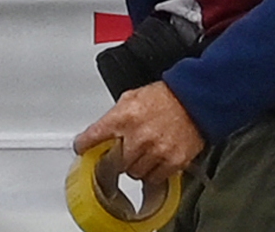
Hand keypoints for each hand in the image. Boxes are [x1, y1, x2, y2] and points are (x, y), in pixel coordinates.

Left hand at [73, 82, 204, 182]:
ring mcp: (155, 151)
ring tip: (143, 153)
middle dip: (117, 158)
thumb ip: (115, 116)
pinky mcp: (172, 161)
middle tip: (123, 152)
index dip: (83, 145)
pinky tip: (156, 160)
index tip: (81, 148)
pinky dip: (153, 173)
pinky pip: (155, 178)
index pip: (93, 137)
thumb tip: (102, 131)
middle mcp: (138, 136)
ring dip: (135, 166)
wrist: (194, 98)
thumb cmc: (165, 96)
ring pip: (134, 173)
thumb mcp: (132, 97)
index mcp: (123, 117)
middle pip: (115, 162)